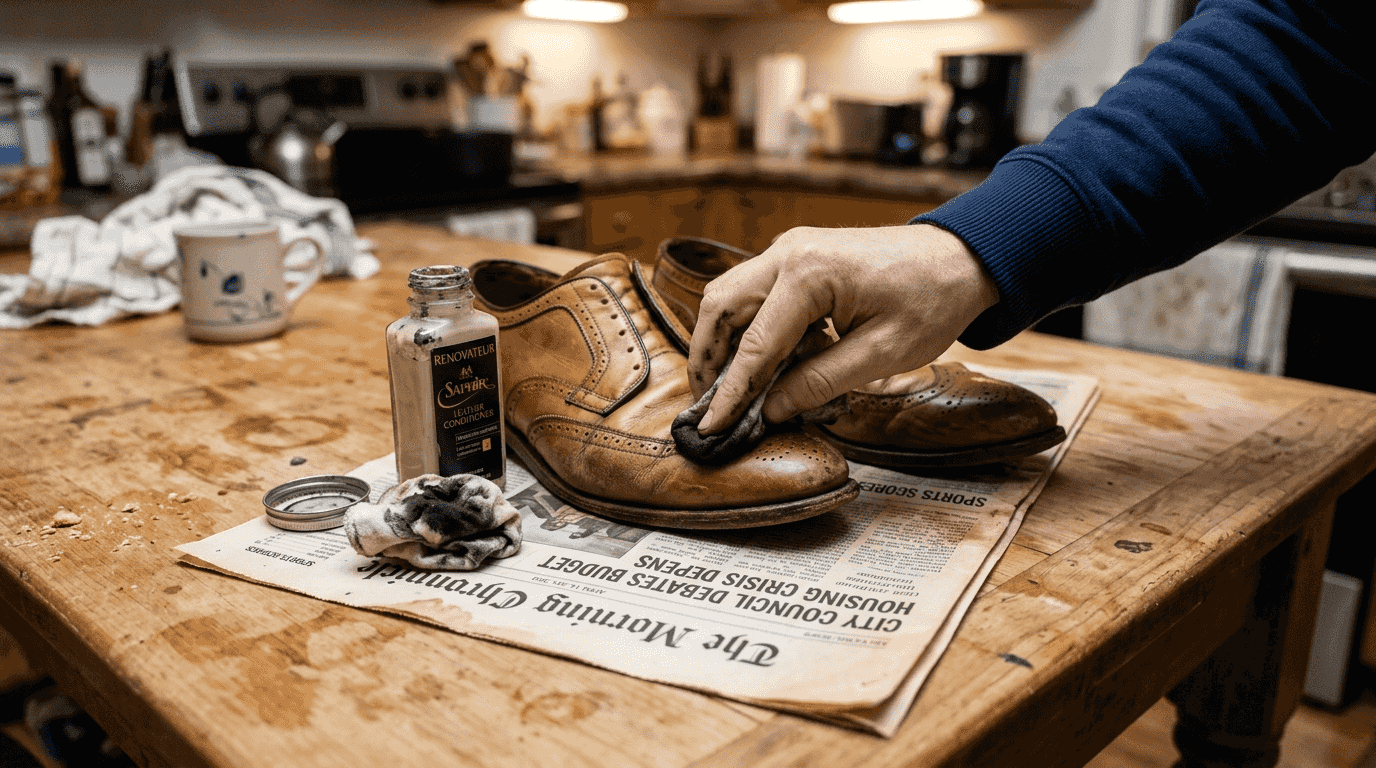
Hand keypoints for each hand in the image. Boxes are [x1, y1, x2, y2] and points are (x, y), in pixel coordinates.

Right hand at [687, 223, 998, 434]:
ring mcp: (788, 250)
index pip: (754, 344)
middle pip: (720, 307)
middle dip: (707, 359)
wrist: (961, 258)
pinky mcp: (796, 258)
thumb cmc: (931, 300)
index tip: (710, 428)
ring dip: (720, 343)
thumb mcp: (882, 354)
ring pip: (728, 296)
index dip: (731, 393)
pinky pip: (753, 294)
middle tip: (709, 407)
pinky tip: (760, 365)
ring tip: (727, 390)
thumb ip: (819, 382)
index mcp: (809, 273)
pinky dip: (745, 329)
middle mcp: (788, 253)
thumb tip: (771, 410)